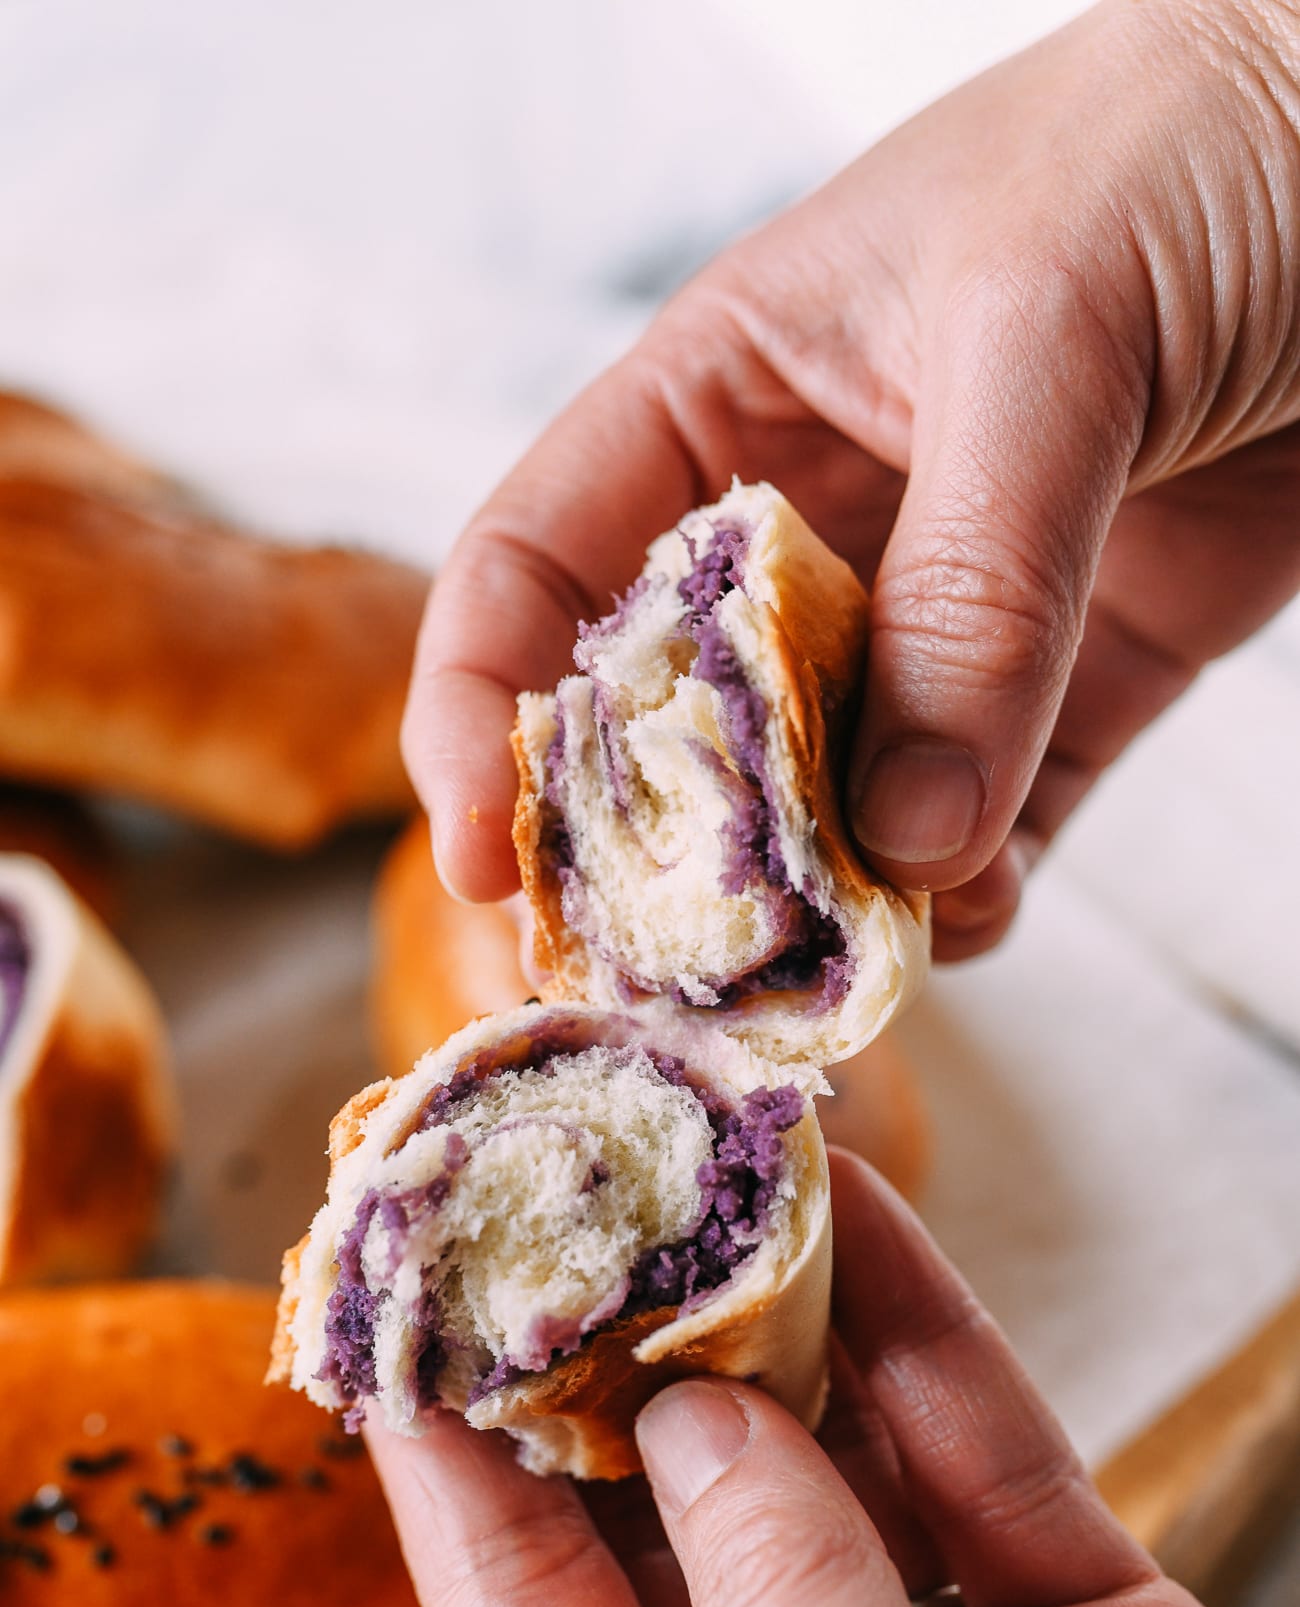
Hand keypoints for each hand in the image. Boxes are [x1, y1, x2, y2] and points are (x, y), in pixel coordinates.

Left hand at [370, 1150, 1299, 1606]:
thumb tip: (693, 1423)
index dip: (458, 1467)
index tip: (413, 1305)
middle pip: (672, 1533)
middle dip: (625, 1357)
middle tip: (568, 1188)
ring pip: (837, 1476)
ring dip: (780, 1316)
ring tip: (707, 1163)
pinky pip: (988, 1470)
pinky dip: (927, 1342)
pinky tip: (862, 1218)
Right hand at [404, 0, 1299, 958]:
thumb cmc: (1181, 150)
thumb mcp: (1042, 331)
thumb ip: (969, 585)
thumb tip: (904, 830)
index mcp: (724, 399)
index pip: (540, 567)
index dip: (484, 714)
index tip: (486, 857)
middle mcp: (808, 523)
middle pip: (676, 727)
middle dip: (658, 858)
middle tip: (662, 979)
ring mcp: (938, 617)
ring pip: (829, 803)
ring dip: (827, 899)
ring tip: (852, 958)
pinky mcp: (1069, 682)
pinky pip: (986, 829)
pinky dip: (966, 896)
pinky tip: (971, 912)